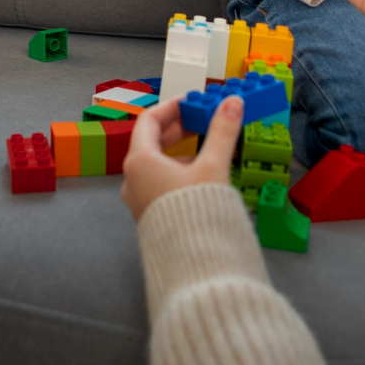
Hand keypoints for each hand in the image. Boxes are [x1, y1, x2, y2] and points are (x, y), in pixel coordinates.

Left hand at [120, 95, 242, 220]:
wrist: (195, 263)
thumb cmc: (197, 212)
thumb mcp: (213, 166)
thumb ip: (222, 131)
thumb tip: (231, 104)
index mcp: (139, 162)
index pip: (149, 120)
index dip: (172, 107)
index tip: (191, 101)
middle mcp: (132, 179)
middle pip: (152, 142)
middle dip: (179, 129)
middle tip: (203, 119)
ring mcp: (139, 199)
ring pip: (156, 164)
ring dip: (181, 151)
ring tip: (208, 148)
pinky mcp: (150, 215)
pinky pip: (159, 183)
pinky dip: (178, 171)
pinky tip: (201, 175)